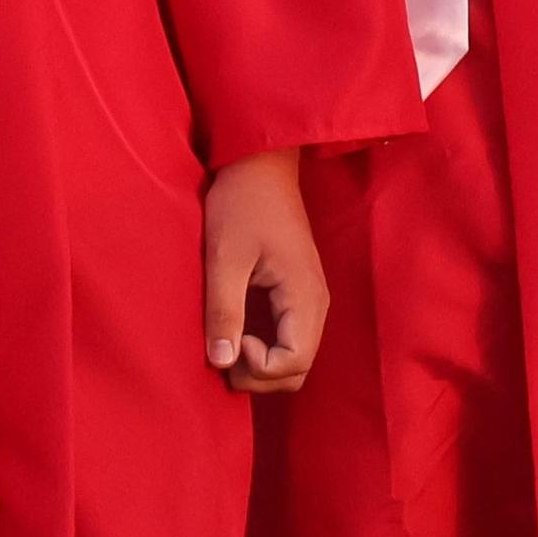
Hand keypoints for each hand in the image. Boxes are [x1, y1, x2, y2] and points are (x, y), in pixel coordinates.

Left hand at [202, 150, 328, 395]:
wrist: (259, 161)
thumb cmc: (241, 203)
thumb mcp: (224, 257)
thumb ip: (224, 311)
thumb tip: (221, 363)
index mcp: (304, 295)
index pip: (294, 363)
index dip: (258, 368)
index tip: (230, 340)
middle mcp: (316, 301)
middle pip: (298, 369)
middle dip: (259, 375)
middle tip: (222, 351)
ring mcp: (309, 296)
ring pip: (294, 355)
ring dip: (261, 364)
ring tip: (226, 340)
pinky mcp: (297, 289)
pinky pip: (289, 336)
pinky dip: (265, 346)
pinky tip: (236, 329)